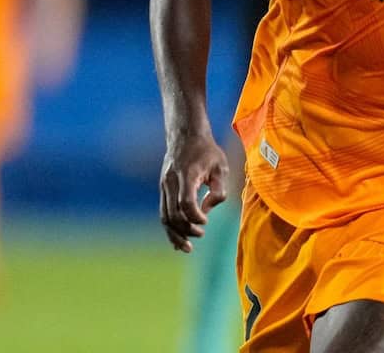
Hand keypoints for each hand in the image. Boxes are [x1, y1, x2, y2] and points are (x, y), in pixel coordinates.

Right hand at [159, 131, 228, 252]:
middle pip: (173, 214)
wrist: (185, 136)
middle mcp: (171, 182)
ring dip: (175, 234)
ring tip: (187, 248)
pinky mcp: (163, 190)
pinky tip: (178, 241)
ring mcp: (164, 186)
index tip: (206, 222)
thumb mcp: (221, 167)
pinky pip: (163, 213)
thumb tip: (206, 210)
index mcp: (187, 174)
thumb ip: (218, 190)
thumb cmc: (207, 152)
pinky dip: (170, 228)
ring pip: (164, 217)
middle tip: (201, 234)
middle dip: (186, 229)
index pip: (185, 202)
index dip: (195, 217)